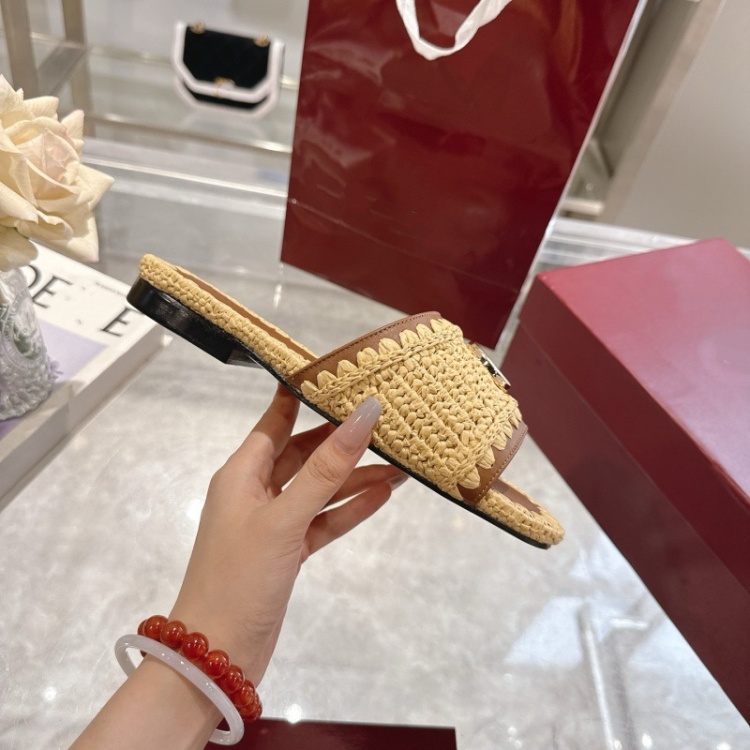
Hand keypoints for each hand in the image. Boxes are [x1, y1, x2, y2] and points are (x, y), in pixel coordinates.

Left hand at [168, 385, 404, 684]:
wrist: (216, 655)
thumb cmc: (239, 576)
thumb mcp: (285, 517)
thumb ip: (327, 467)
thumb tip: (364, 413)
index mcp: (242, 472)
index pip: (276, 420)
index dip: (304, 395)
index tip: (338, 374)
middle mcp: (257, 491)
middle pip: (305, 453)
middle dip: (342, 439)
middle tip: (385, 420)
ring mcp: (274, 523)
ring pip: (320, 489)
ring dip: (355, 476)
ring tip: (400, 460)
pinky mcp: (288, 552)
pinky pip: (323, 520)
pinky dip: (349, 508)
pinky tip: (381, 493)